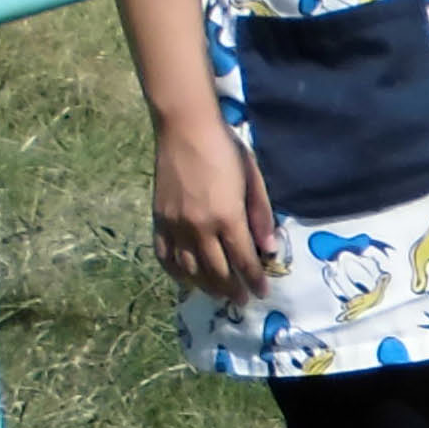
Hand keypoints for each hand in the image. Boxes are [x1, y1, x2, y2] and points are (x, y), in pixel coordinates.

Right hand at [152, 120, 272, 303]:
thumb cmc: (224, 149)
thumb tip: (269, 249)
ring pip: (190, 269)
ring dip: (206, 286)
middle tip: (241, 300)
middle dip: (232, 290)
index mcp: (227, 217)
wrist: (185, 127)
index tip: (262, 292)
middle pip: (218, 272)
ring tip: (218, 294)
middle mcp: (200, 227)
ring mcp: (176, 225)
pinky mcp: (158, 219)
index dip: (255, 280)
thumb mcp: (252, 179)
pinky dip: (175, 272)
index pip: (244, 260)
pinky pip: (164, 255)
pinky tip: (186, 279)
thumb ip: (261, 216)